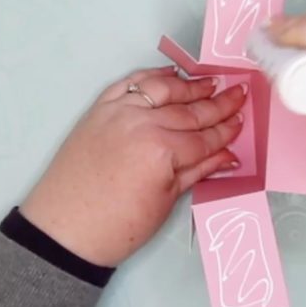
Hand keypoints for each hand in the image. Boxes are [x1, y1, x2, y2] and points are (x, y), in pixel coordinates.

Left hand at [20, 66, 246, 265]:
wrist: (64, 231)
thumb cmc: (117, 226)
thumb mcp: (166, 202)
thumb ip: (198, 171)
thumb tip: (228, 156)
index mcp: (161, 151)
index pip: (203, 138)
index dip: (225, 131)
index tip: (241, 121)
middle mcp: (141, 124)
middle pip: (188, 112)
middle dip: (218, 104)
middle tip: (238, 93)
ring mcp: (118, 112)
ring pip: (162, 90)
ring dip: (190, 86)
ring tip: (212, 82)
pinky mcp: (99, 110)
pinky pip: (130, 84)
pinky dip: (152, 77)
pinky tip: (171, 75)